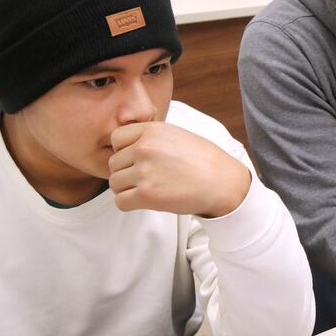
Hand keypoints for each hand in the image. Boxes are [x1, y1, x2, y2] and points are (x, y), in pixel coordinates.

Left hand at [108, 122, 250, 217]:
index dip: (124, 151)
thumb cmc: (204, 160)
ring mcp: (144, 171)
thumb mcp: (177, 135)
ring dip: (126, 189)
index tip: (136, 160)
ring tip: (146, 189)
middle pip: (114, 163)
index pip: (116, 139)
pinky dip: (129, 204)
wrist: (222, 182)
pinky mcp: (146, 194)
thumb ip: (152, 137)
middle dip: (125, 172)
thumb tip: (130, 147)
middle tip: (145, 178)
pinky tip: (144, 201)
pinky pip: (120, 202)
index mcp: (152, 130)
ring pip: (114, 183)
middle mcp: (145, 148)